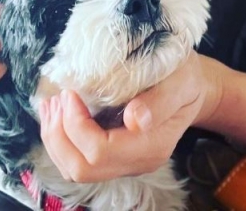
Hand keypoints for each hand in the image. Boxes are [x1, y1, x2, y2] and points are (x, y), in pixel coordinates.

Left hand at [38, 51, 223, 182]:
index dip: (76, 125)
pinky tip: (59, 112)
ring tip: (51, 104)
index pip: (100, 151)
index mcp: (152, 147)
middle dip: (59, 135)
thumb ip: (160, 101)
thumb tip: (134, 119)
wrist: (194, 88)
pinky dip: (62, 138)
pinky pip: (79, 159)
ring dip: (55, 138)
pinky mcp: (116, 155)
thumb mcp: (180, 80)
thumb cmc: (186, 78)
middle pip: (82, 167)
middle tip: (56, 99)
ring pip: (75, 168)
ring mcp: (125, 162)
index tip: (70, 92)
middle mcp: (137, 162)